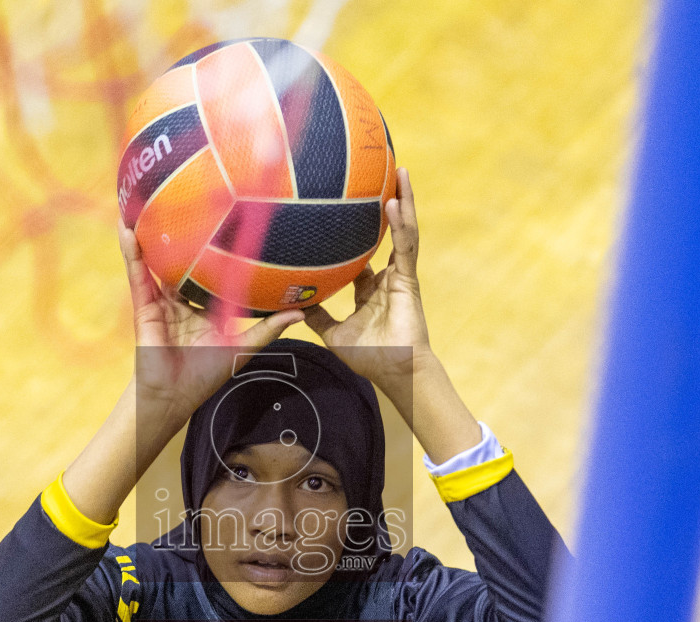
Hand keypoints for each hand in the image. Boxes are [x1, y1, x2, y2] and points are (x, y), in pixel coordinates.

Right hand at [120, 220, 302, 430]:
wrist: (173, 397)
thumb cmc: (205, 376)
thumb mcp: (242, 348)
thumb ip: (268, 328)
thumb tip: (301, 312)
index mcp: (201, 305)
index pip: (209, 269)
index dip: (215, 246)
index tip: (227, 217)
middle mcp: (180, 298)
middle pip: (179, 259)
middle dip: (179, 231)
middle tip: (187, 196)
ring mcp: (159, 300)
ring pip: (156, 260)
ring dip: (149, 233)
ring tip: (147, 200)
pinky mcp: (143, 306)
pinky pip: (138, 274)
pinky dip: (132, 252)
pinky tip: (127, 229)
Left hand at [304, 167, 429, 391]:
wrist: (392, 371)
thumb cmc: (368, 358)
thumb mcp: (332, 333)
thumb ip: (317, 316)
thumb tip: (291, 305)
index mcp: (370, 290)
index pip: (364, 255)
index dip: (359, 234)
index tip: (349, 213)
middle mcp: (387, 278)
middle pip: (387, 233)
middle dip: (387, 204)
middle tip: (381, 176)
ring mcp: (400, 276)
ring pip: (403, 231)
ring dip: (403, 201)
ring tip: (400, 172)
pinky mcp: (408, 278)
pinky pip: (405, 245)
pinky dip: (401, 224)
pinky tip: (393, 202)